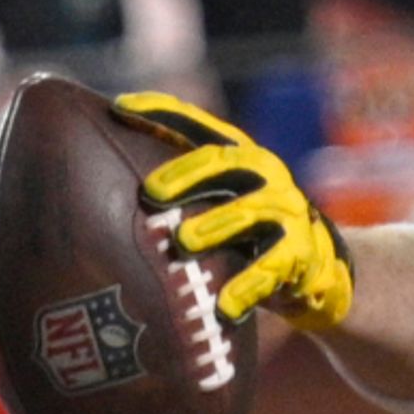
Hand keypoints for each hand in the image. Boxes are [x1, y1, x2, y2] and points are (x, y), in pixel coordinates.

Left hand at [112, 91, 352, 331]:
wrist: (317, 268)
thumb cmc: (244, 233)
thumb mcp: (216, 202)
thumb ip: (175, 192)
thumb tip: (95, 185)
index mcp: (236, 157)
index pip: (195, 127)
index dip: (160, 113)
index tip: (120, 107)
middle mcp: (263, 175)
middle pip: (223, 162)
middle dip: (186, 174)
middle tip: (151, 191)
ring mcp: (286, 212)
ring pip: (249, 212)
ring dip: (214, 225)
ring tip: (183, 241)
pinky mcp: (300, 254)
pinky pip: (272, 269)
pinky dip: (247, 287)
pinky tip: (223, 306)